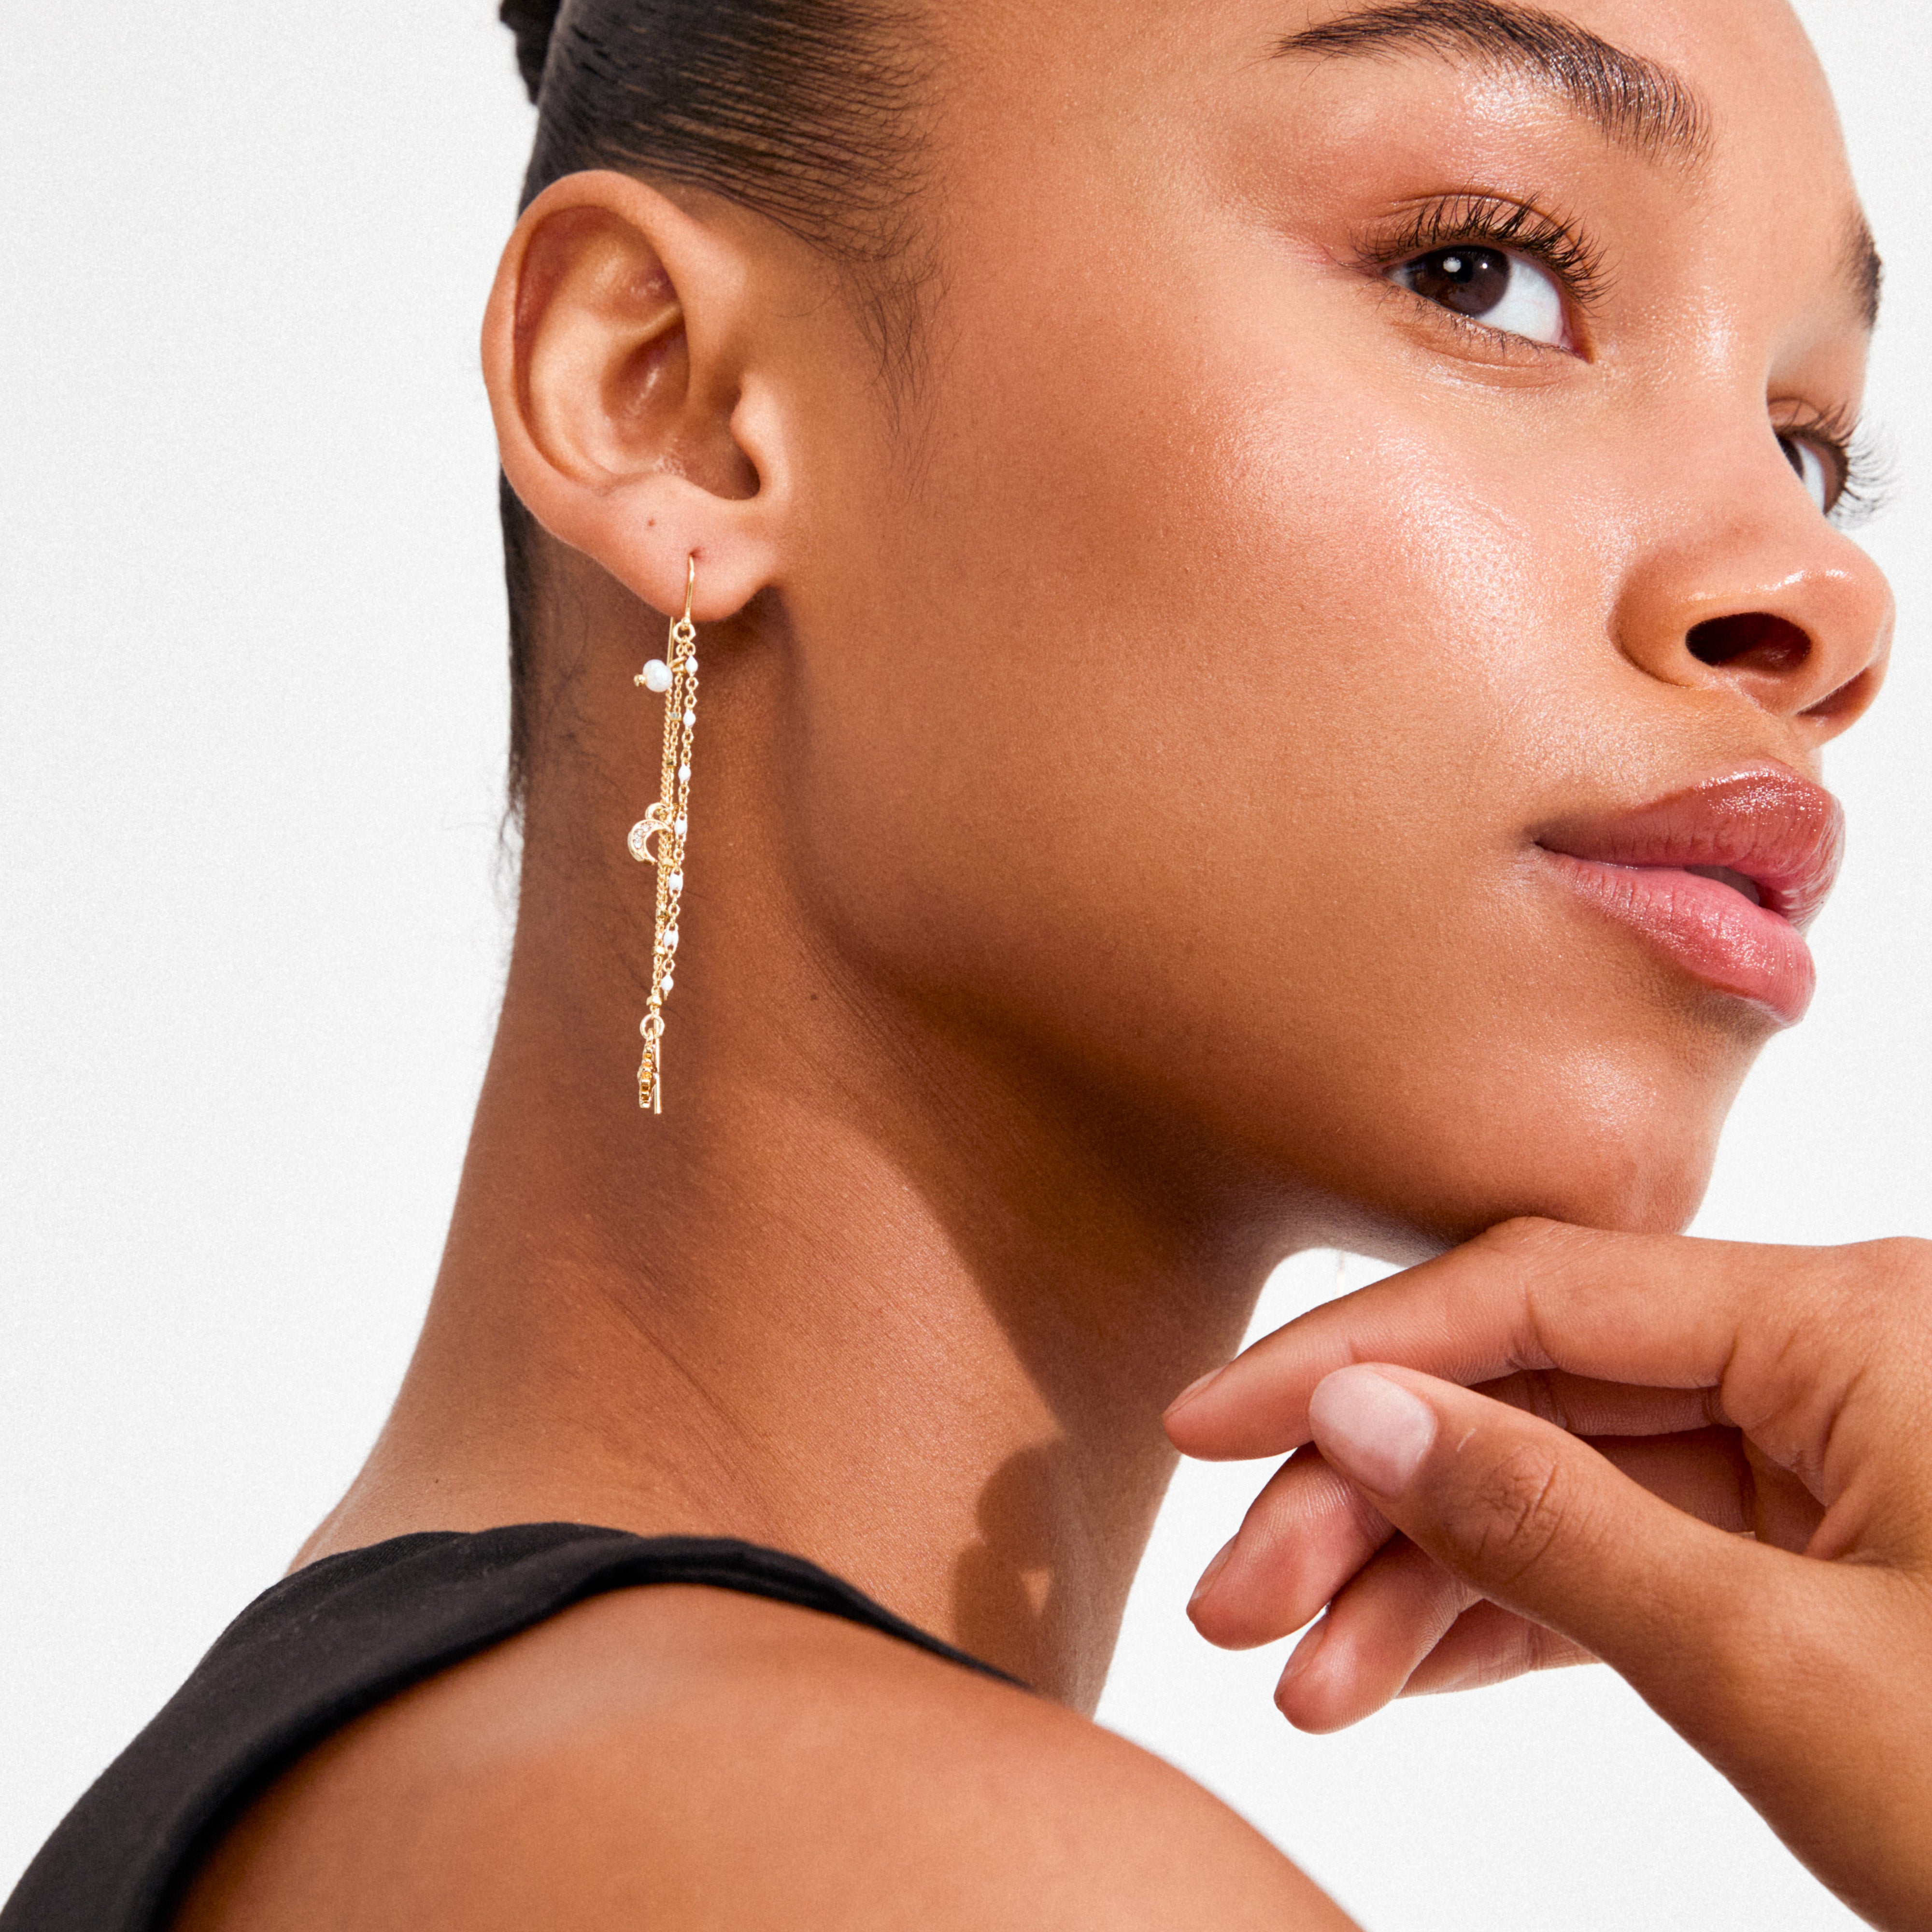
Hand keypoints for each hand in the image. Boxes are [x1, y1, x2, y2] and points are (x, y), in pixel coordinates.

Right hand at [1165, 1218, 1931, 1931]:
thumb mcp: (1779, 1674)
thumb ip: (1550, 1526)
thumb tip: (1357, 1408)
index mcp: (1850, 1320)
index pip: (1538, 1294)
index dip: (1354, 1354)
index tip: (1207, 1425)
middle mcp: (1831, 1355)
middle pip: (1538, 1393)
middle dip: (1376, 1502)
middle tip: (1236, 1605)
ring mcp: (1828, 1457)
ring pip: (1572, 1481)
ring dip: (1427, 1576)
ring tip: (1301, 1678)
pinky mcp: (1821, 1552)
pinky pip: (1634, 1552)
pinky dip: (1516, 1615)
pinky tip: (1398, 1670)